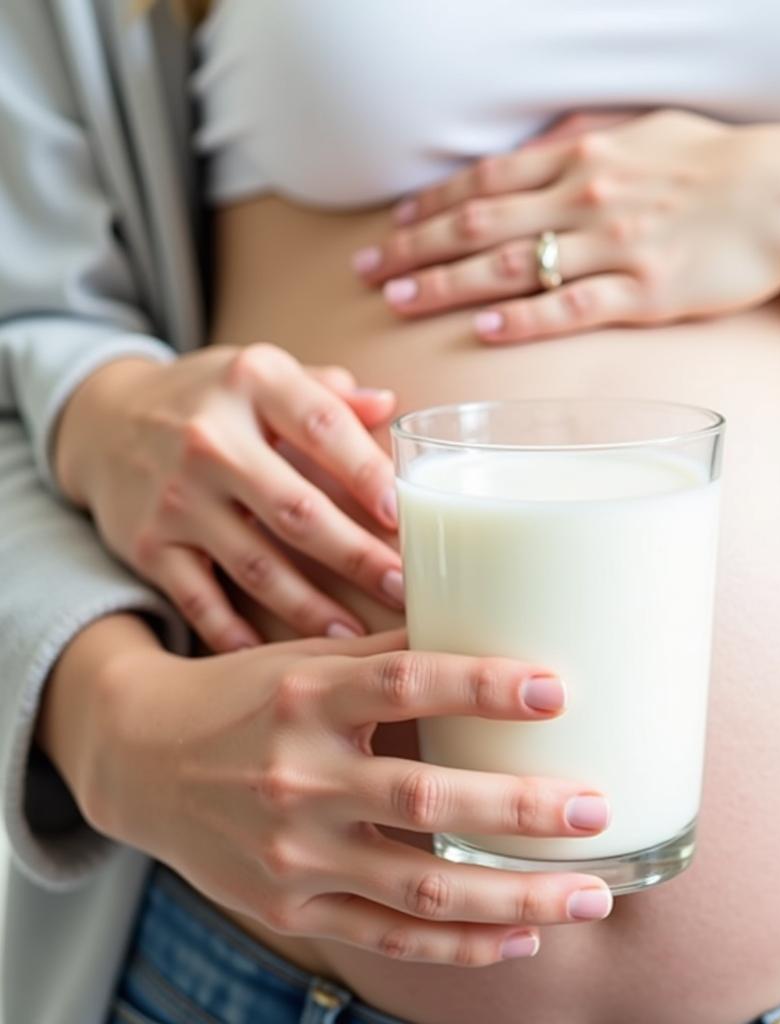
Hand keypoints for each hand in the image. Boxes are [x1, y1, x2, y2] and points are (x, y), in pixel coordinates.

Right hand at [54, 344, 404, 649]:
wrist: (103, 420)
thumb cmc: (211, 399)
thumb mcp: (263, 374)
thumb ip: (326, 392)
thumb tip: (389, 406)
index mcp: (253, 383)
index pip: (323, 428)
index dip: (368, 474)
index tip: (406, 515)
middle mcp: (210, 439)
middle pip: (297, 509)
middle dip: (355, 556)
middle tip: (401, 588)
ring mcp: (176, 497)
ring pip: (257, 565)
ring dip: (311, 608)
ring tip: (357, 638)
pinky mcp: (149, 545)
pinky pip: (200, 599)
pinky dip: (237, 634)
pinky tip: (279, 658)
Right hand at [77, 625, 612, 965]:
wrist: (141, 761)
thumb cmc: (242, 697)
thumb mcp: (304, 660)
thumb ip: (389, 651)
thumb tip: (486, 622)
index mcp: (307, 695)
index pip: (405, 683)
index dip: (482, 687)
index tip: (556, 689)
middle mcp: (298, 775)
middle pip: (426, 799)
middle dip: (521, 810)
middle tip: (596, 810)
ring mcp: (292, 853)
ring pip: (420, 887)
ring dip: (515, 898)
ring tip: (592, 896)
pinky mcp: (289, 907)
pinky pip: (388, 936)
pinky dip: (460, 945)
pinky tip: (521, 938)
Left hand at [354, 110, 779, 342]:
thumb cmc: (719, 162)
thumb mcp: (646, 131)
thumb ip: (585, 142)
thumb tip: (539, 151)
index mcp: (583, 156)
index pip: (485, 183)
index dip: (430, 207)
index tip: (390, 228)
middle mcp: (586, 196)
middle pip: (478, 224)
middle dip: (415, 248)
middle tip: (367, 272)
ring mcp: (613, 246)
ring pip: (510, 267)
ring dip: (447, 284)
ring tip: (400, 303)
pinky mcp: (645, 292)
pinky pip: (569, 308)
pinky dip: (521, 320)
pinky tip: (482, 331)